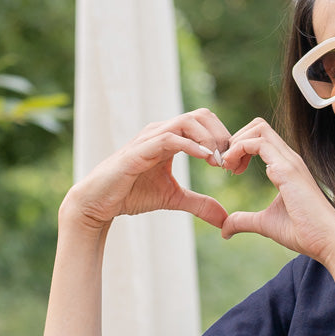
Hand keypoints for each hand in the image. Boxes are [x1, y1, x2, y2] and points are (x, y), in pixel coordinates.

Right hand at [60, 108, 231, 234]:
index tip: (234, 165)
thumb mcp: (174, 199)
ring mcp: (150, 138)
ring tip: (219, 162)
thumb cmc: (132, 193)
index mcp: (171, 137)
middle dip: (222, 135)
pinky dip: (190, 146)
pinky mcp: (139, 150)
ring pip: (187, 122)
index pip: (205, 123)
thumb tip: (224, 219)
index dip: (225, 139)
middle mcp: (161, 131)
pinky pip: (169, 139)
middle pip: (201, 115)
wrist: (100, 202)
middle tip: (230, 162)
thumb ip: (199, 204)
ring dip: (209, 139)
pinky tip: (204, 158)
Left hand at [220, 118, 334, 265]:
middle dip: (235, 139)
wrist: (327, 241)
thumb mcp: (265, 224)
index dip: (239, 148)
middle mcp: (289, 159)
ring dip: (236, 143)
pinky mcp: (287, 170)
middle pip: (258, 126)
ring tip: (228, 166)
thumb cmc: (303, 232)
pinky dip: (239, 149)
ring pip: (258, 128)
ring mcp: (290, 161)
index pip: (260, 138)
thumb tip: (225, 229)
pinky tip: (233, 169)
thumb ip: (245, 221)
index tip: (230, 170)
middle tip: (227, 166)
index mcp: (286, 167)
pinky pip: (259, 143)